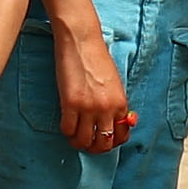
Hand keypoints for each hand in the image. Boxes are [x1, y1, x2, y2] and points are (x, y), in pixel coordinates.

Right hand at [47, 0, 134, 153]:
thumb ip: (115, 104)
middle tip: (88, 143)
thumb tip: (116, 123)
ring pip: (84, 140)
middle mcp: (107, 108)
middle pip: (104, 143)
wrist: (82, 41)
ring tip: (75, 136)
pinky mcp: (70, 103)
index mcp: (120, 103)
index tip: (103, 140)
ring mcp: (88, 107)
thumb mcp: (114, 83)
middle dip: (95, 147)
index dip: (112, 142)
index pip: (121, 135)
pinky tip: (67, 126)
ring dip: (79, 142)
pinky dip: (67, 132)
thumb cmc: (97, 58)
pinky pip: (68, 130)